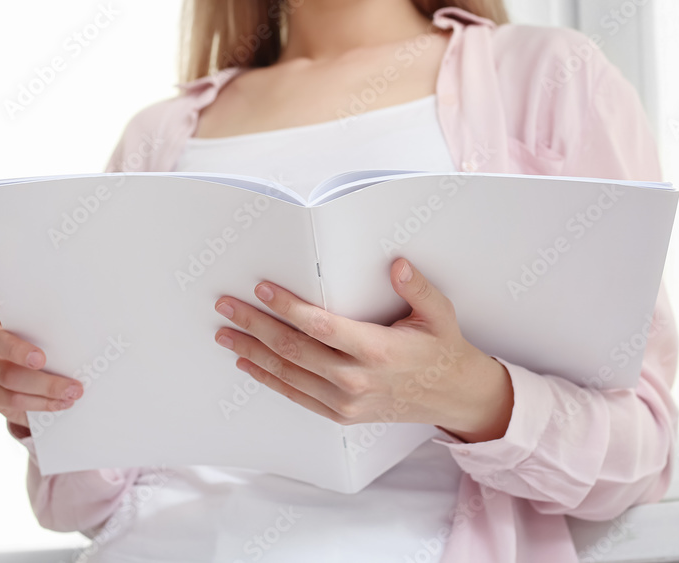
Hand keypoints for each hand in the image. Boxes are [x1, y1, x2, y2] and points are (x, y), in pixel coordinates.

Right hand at [0, 294, 83, 431]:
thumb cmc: (48, 341)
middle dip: (17, 351)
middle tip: (40, 360)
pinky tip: (60, 403)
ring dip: (43, 386)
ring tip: (72, 391)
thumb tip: (88, 320)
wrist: (34, 376)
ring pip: (7, 378)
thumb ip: (53, 323)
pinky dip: (39, 403)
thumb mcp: (50, 329)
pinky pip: (10, 401)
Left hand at [212, 257, 513, 442]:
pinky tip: (248, 362)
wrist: (452, 397)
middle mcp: (357, 379)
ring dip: (252, 352)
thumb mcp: (439, 314)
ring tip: (225, 332)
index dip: (288, 307)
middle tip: (226, 306)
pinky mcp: (342, 415)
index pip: (320, 326)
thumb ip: (418, 288)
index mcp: (377, 350)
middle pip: (293, 350)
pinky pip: (296, 395)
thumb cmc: (442, 349)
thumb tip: (397, 264)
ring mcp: (346, 402)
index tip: (262, 289)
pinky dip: (268, 379)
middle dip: (255, 325)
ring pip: (288, 374)